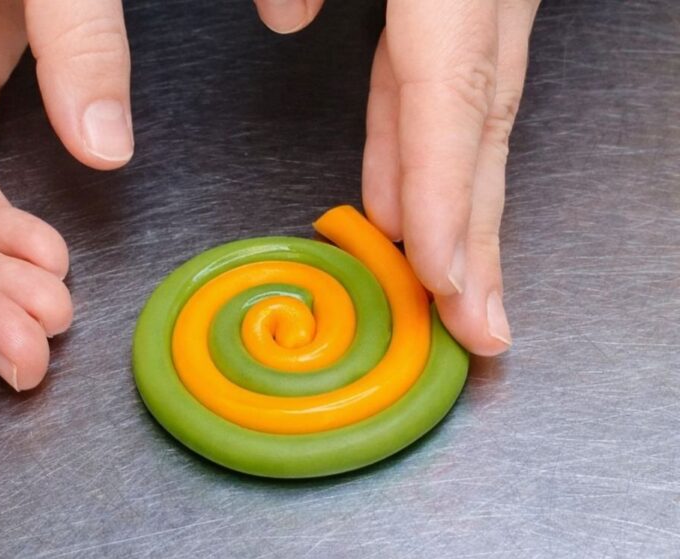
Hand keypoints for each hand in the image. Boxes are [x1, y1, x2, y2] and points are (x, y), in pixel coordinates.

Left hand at [255, 0, 538, 355]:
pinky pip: (439, 86)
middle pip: (476, 131)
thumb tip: (284, 14)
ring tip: (441, 285)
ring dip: (448, 206)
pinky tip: (399, 199)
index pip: (453, 96)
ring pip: (467, 118)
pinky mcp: (469, 1)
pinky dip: (417, 146)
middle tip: (475, 325)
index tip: (439, 276)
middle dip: (473, 237)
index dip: (446, 192)